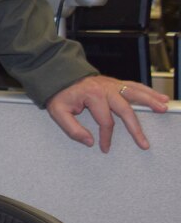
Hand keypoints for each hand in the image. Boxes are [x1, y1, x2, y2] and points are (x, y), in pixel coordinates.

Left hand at [46, 75, 168, 152]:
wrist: (59, 75)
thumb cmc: (60, 94)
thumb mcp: (58, 112)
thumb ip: (72, 129)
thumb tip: (90, 142)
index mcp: (92, 95)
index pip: (105, 121)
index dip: (106, 137)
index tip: (105, 148)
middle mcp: (105, 89)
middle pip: (125, 110)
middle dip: (135, 128)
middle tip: (144, 143)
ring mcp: (112, 84)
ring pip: (135, 93)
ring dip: (150, 102)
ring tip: (163, 110)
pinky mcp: (116, 83)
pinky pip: (135, 86)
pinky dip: (148, 92)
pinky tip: (161, 98)